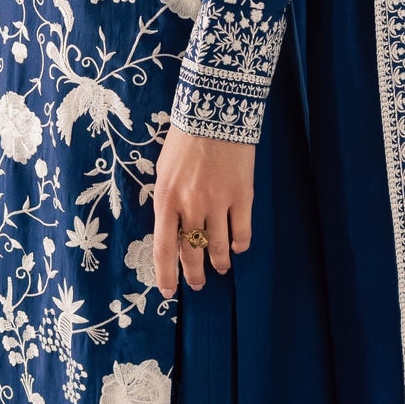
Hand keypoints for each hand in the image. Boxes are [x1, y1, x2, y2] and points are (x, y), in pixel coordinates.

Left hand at [152, 128, 254, 295]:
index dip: (165, 274)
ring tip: (221, 268)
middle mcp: (190, 206)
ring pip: (218, 247)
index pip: (163, 248)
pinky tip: (237, 247)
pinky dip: (239, 245)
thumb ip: (166, 200)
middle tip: (198, 284)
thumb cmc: (185, 139)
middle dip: (194, 274)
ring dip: (219, 262)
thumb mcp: (164, 170)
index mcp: (166, 200)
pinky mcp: (241, 196)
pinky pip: (241, 232)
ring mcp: (217, 202)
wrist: (214, 112)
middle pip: (191, 253)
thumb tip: (170, 227)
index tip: (168, 291)